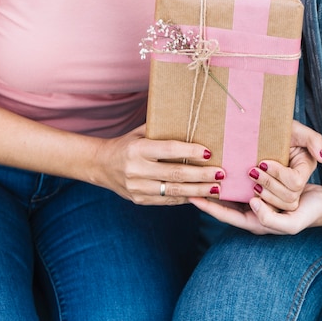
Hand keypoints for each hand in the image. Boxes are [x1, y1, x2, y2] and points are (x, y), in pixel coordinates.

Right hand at [94, 124, 224, 204]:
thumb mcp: (141, 132)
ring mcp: (137, 188)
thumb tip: (192, 120)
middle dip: (201, 175)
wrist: (101, 165)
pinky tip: (201, 195)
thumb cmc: (128, 143)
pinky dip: (186, 197)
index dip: (190, 152)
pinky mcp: (140, 200)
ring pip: (173, 191)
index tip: (208, 152)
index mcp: (138, 149)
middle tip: (221, 172)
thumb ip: (163, 129)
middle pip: (175, 174)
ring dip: (198, 190)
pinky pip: (167, 200)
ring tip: (217, 187)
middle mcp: (136, 170)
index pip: (169, 150)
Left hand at [189, 183, 321, 234]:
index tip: (193, 196)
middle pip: (226, 205)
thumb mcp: (290, 224)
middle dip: (214, 194)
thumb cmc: (306, 215)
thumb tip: (252, 205)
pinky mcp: (260, 187)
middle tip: (200, 180)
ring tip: (207, 172)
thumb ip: (271, 220)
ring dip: (223, 184)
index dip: (209, 207)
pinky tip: (225, 167)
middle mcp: (251, 212)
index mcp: (254, 222)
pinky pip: (242, 183)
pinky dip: (234, 177)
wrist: (321, 203)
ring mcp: (254, 200)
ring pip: (233, 193)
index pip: (225, 216)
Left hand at [246, 120, 321, 210]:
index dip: (279, 174)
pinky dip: (257, 204)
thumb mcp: (297, 130)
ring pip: (279, 205)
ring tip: (251, 177)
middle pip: (289, 197)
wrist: (269, 138)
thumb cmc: (282, 130)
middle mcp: (297, 184)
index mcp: (304, 170)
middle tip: (252, 171)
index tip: (263, 162)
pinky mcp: (272, 197)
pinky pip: (268, 209)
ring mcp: (284, 192)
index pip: (296, 181)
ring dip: (262, 194)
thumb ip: (313, 140)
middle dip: (269, 184)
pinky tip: (245, 195)